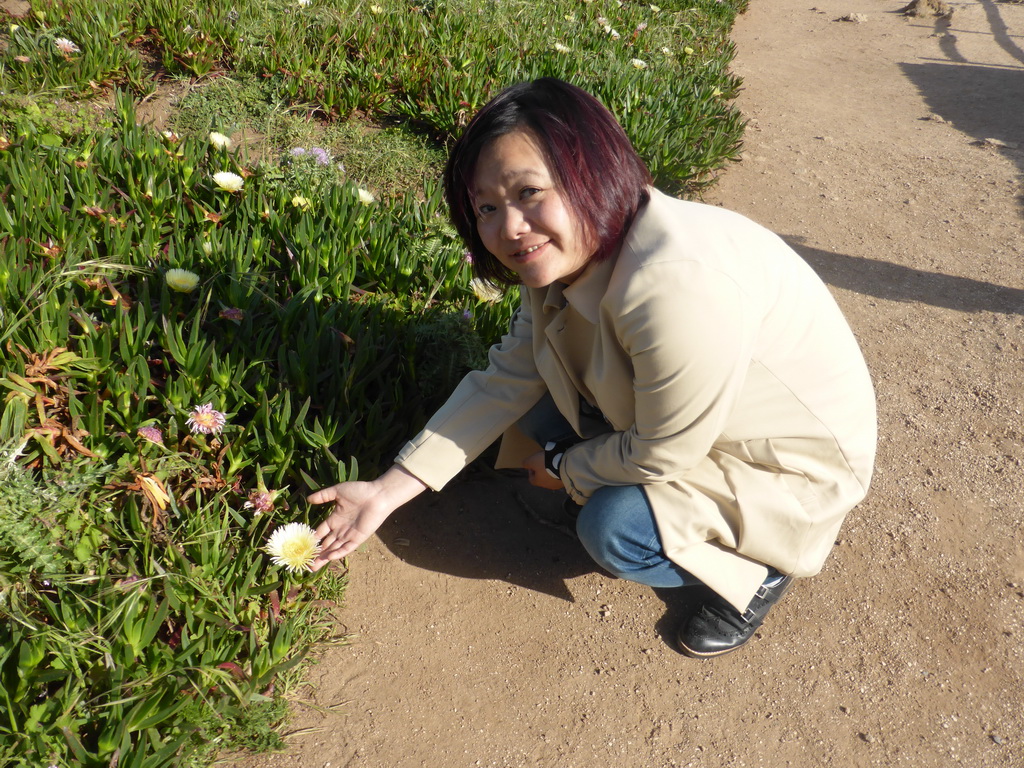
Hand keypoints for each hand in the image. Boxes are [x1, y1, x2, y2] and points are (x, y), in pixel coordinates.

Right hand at [307, 466, 426, 570]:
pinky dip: (339, 553)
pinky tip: (329, 558)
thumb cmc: (360, 491)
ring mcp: (349, 534)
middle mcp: (341, 528)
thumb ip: (323, 495)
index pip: (321, 532)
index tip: (303, 547)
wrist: (378, 495)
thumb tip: (308, 499)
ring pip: (335, 548)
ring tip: (313, 566)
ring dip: (325, 557)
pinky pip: (347, 548)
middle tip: (306, 564)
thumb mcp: (338, 491)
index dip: (313, 539)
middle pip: (326, 544)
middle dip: (317, 553)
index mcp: (335, 519)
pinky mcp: (359, 538)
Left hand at [523, 450, 564, 490]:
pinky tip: (560, 465)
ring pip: (551, 479)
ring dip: (551, 472)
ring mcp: (557, 485)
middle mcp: (547, 486)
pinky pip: (560, 477)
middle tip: (544, 463)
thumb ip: (526, 463)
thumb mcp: (532, 460)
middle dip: (541, 472)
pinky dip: (559, 472)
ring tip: (553, 463)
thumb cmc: (545, 464)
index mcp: (538, 482)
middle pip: (542, 479)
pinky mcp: (565, 481)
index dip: (531, 472)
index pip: (532, 479)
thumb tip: (524, 465)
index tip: (533, 465)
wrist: (563, 465)